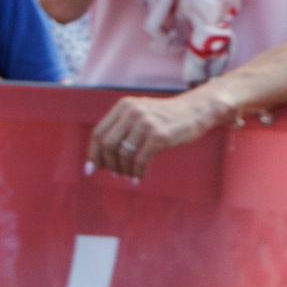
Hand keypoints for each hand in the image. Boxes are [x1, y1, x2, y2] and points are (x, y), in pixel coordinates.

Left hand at [86, 88, 228, 179]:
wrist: (196, 110)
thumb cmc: (165, 117)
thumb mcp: (140, 115)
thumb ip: (121, 130)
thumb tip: (101, 158)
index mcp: (123, 107)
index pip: (99, 132)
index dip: (93, 153)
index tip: (90, 170)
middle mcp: (132, 112)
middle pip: (107, 144)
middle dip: (107, 164)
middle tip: (114, 175)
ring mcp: (146, 123)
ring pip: (123, 153)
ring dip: (123, 170)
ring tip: (127, 177)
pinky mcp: (159, 135)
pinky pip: (140, 159)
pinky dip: (137, 172)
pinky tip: (138, 179)